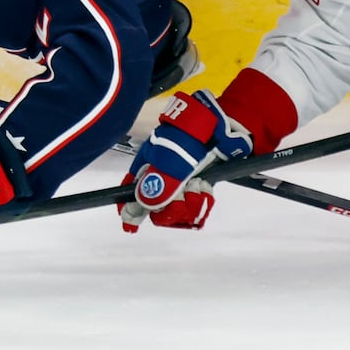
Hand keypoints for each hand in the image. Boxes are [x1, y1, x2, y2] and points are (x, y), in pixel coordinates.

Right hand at [119, 89, 252, 231]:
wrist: (217, 124)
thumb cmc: (187, 138)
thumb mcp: (168, 163)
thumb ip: (156, 188)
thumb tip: (138, 210)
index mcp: (146, 169)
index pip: (134, 196)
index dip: (133, 211)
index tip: (133, 226)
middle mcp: (161, 177)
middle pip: (160, 209)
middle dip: (173, 207)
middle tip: (183, 195)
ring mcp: (181, 180)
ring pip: (181, 208)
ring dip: (191, 202)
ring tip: (198, 186)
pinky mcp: (200, 181)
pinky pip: (198, 203)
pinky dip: (202, 199)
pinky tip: (205, 189)